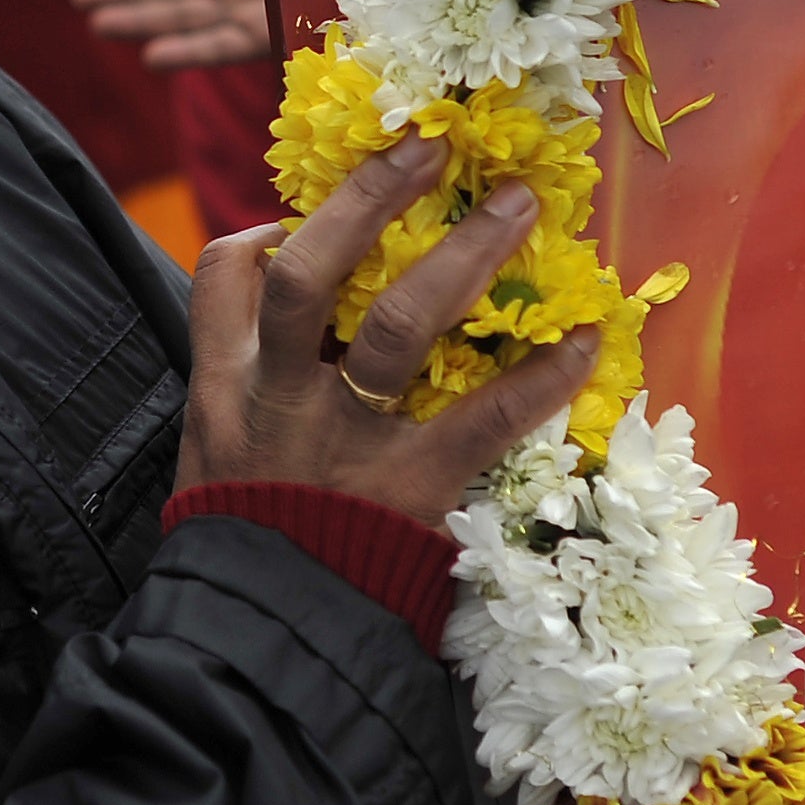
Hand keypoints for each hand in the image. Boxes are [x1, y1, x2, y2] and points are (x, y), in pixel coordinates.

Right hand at [176, 135, 600, 526]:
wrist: (261, 657)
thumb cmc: (250, 561)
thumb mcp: (216, 472)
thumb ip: (247, 402)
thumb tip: (298, 339)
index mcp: (226, 391)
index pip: (223, 282)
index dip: (261, 235)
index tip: (299, 216)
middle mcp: (280, 399)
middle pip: (310, 273)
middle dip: (367, 200)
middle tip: (428, 147)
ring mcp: (345, 442)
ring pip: (395, 324)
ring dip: (464, 257)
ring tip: (519, 205)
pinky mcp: (409, 491)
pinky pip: (481, 419)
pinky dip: (540, 378)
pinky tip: (588, 341)